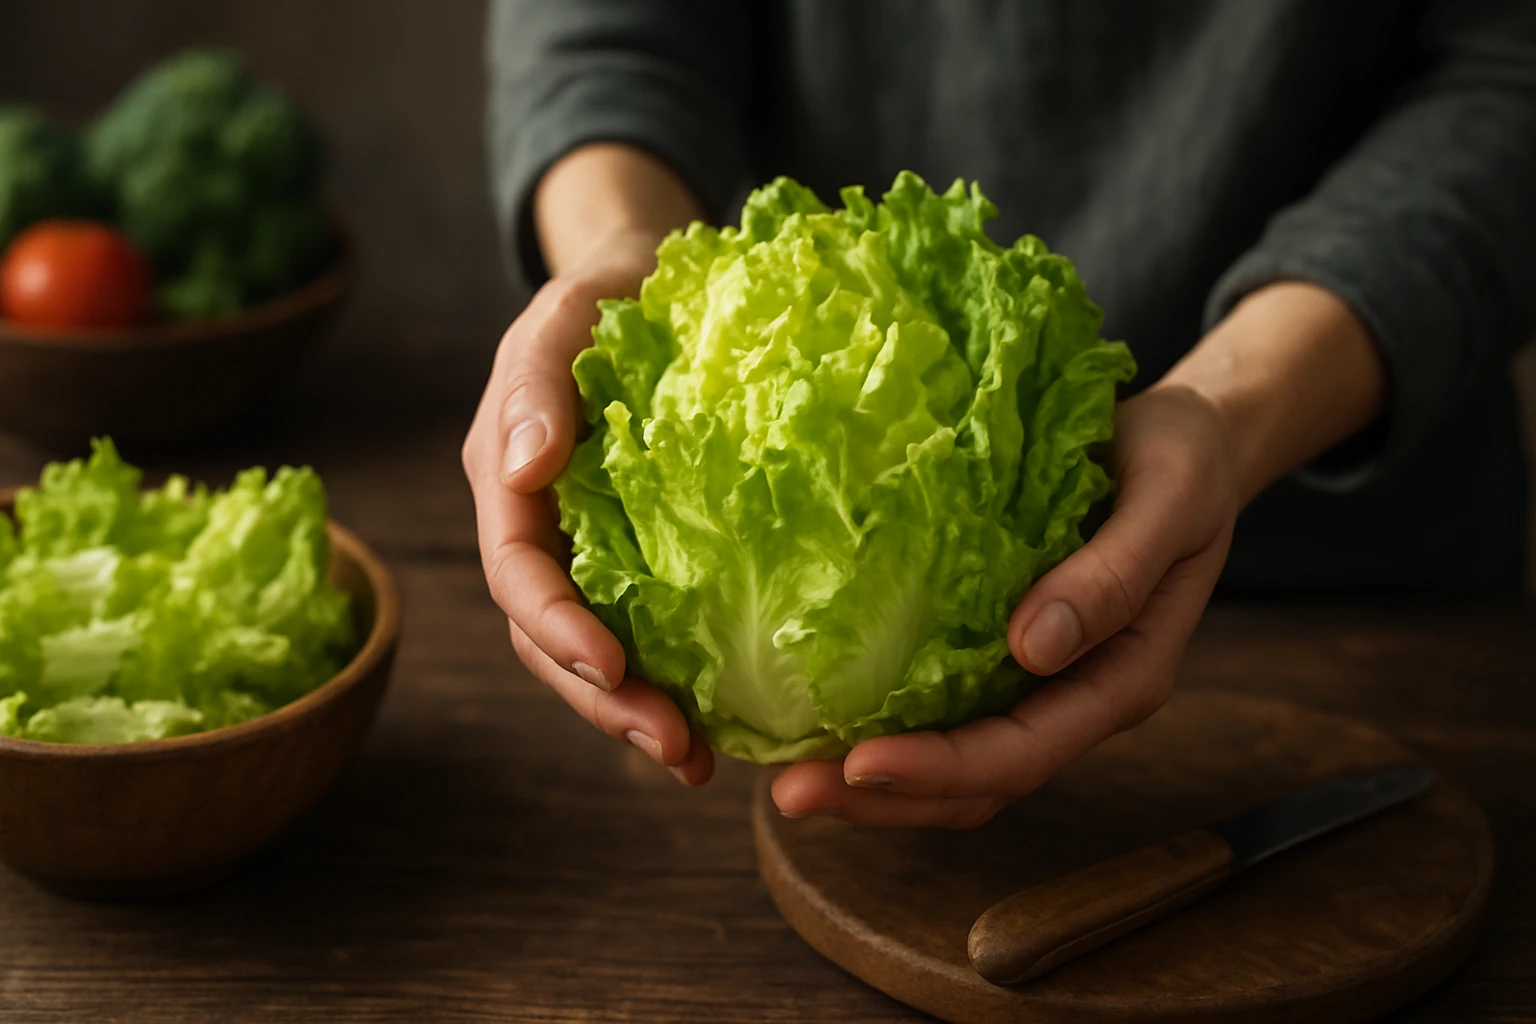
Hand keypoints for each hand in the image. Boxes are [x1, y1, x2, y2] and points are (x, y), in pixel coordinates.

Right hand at [462, 233, 713, 785]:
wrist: (649, 278)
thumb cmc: (609, 291)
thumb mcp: (568, 315)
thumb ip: (538, 383)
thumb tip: (524, 466)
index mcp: (508, 482)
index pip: (517, 574)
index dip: (558, 629)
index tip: (615, 670)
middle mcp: (541, 527)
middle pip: (550, 638)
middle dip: (603, 701)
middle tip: (674, 748)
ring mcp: (588, 547)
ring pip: (592, 650)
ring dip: (634, 711)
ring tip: (695, 760)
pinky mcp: (639, 555)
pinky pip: (645, 628)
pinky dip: (670, 680)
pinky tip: (719, 722)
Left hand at [771, 385, 1238, 825]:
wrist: (1185, 440)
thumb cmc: (1183, 462)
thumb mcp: (1169, 500)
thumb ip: (1115, 575)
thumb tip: (1033, 647)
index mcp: (1122, 678)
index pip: (1024, 753)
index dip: (941, 769)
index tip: (860, 764)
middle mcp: (1073, 696)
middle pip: (976, 782)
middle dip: (883, 797)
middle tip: (792, 792)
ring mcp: (1036, 680)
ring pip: (953, 764)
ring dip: (872, 781)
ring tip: (787, 779)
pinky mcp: (1000, 648)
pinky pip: (941, 708)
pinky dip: (884, 725)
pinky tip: (820, 716)